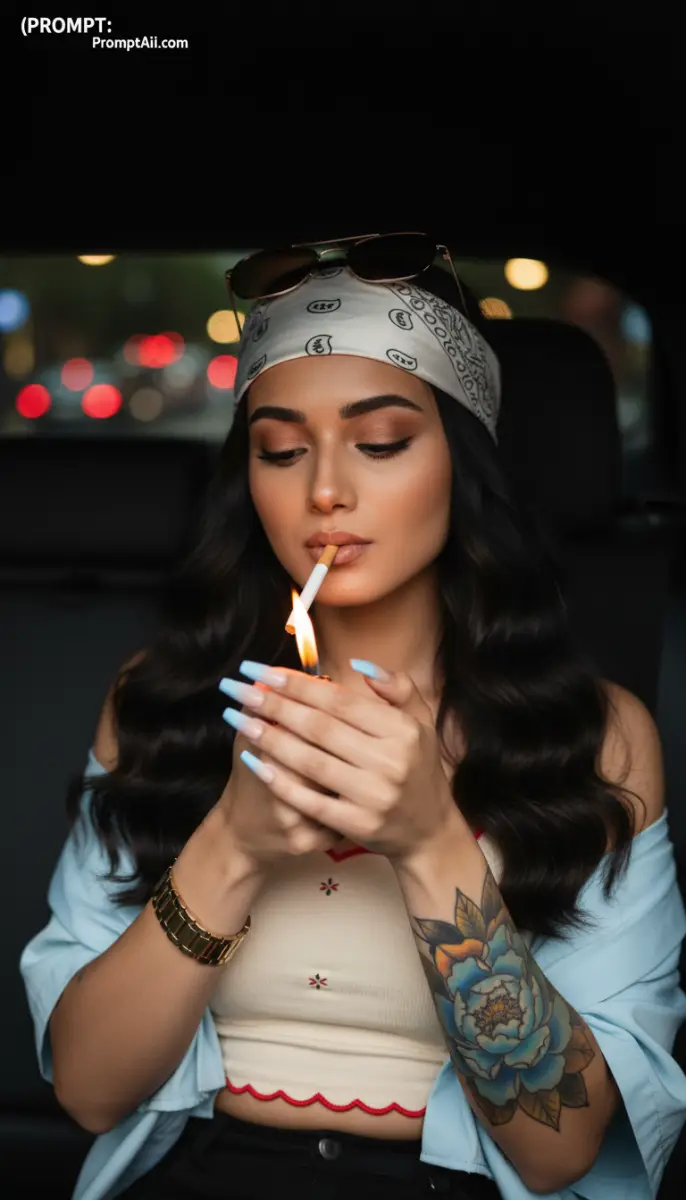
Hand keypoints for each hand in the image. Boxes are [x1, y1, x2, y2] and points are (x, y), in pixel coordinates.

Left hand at [217, 660, 458, 862]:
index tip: (265, 672)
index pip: (341, 701)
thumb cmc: (417, 769)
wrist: (429, 831)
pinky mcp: (358, 824)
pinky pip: (311, 801)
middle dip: (275, 705)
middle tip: (240, 688)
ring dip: (270, 738)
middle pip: (321, 728)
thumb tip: (358, 664)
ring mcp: (374, 796)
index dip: (299, 685)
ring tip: (239, 718)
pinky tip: (255, 762)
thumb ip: (397, 688)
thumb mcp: (420, 723)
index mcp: (403, 730)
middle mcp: (390, 761)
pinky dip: (281, 781)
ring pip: (311, 762)